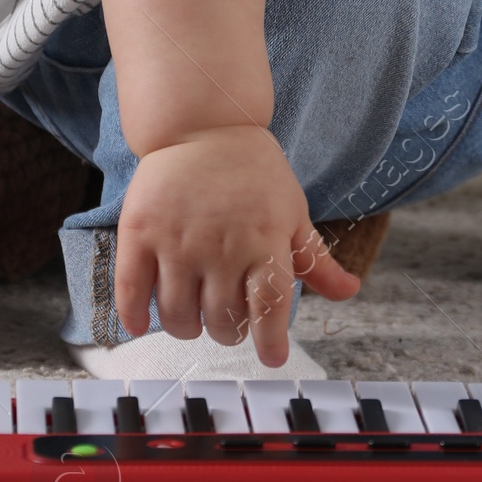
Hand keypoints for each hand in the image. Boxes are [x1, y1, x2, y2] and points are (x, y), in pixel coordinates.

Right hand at [115, 127, 358, 364]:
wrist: (203, 124)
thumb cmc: (254, 172)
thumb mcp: (293, 211)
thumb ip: (316, 259)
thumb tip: (350, 291)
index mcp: (264, 242)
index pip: (268, 306)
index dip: (270, 340)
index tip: (271, 357)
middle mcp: (221, 246)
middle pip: (221, 321)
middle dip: (226, 332)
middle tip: (225, 319)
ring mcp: (177, 240)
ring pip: (178, 316)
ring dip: (186, 327)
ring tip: (191, 313)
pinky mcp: (140, 231)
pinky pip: (131, 289)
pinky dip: (135, 316)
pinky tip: (141, 323)